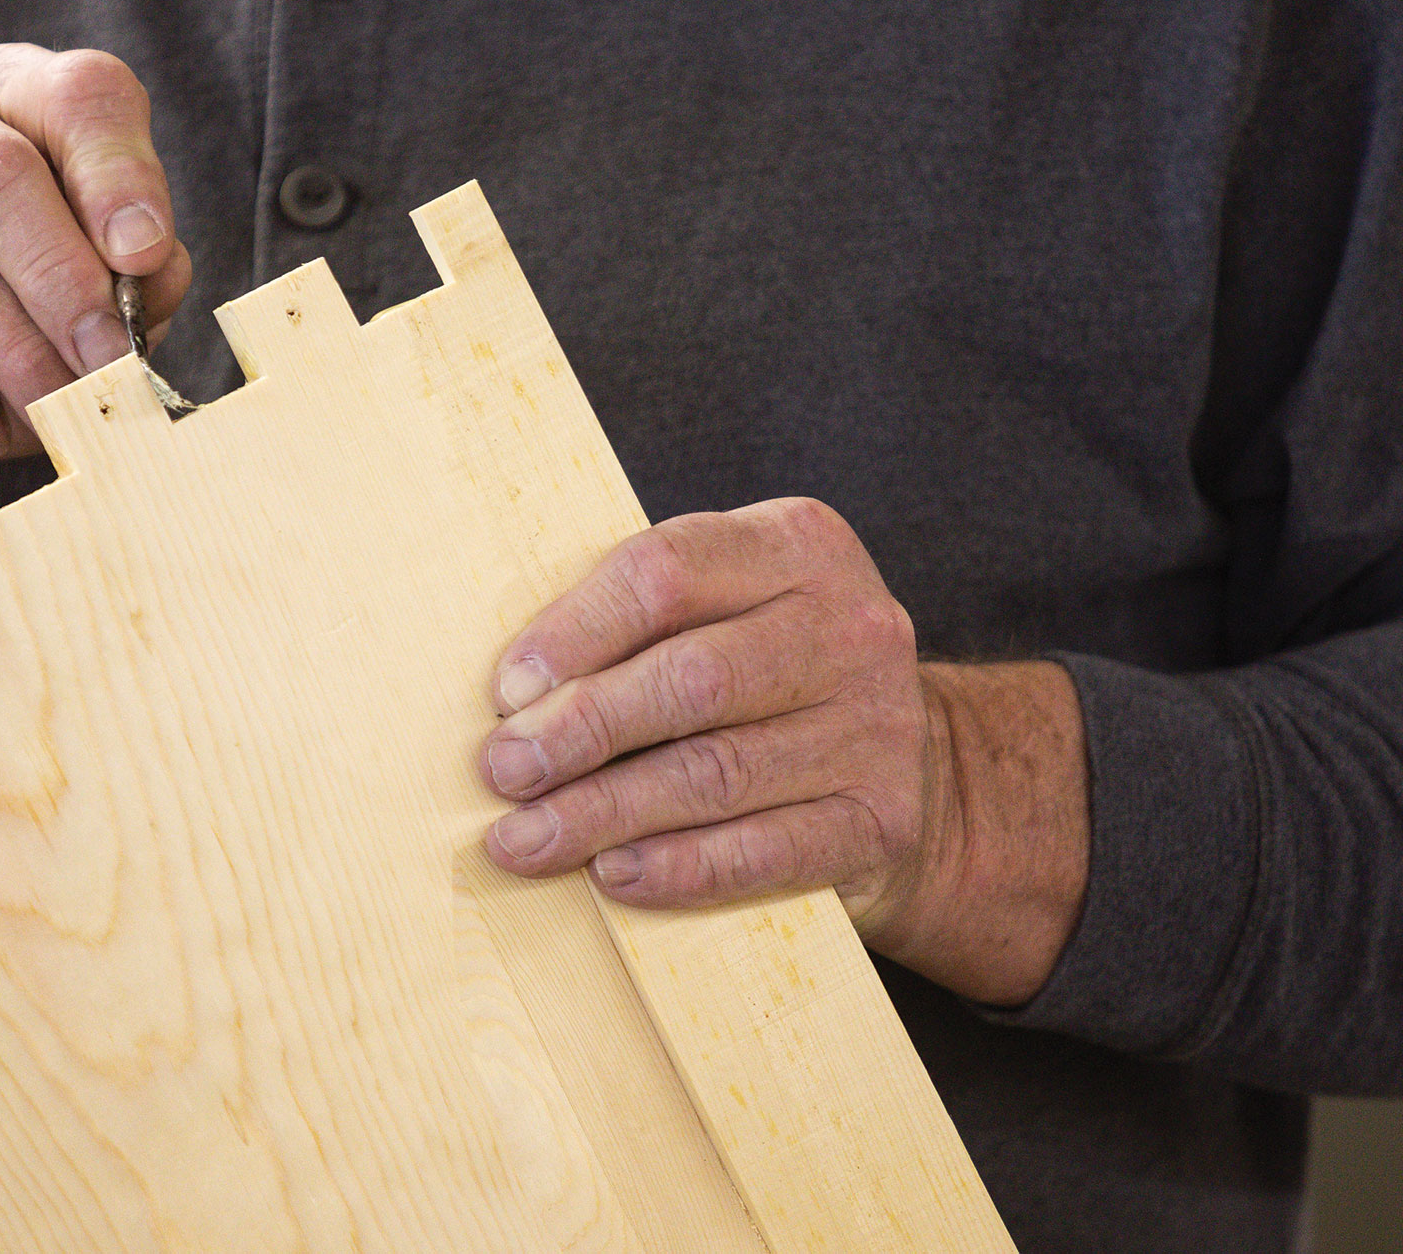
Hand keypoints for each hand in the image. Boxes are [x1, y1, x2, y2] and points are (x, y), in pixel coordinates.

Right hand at [0, 45, 190, 580]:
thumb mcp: (73, 293)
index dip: (121, 174)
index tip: (147, 256)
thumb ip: (125, 277)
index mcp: (8, 97)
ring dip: (20, 353)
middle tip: (109, 360)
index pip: (78, 95)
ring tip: (59, 411)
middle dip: (66, 280)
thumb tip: (157, 278)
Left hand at [478, 498, 1088, 1005]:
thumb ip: (638, 624)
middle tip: (502, 771)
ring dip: (605, 812)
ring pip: (716, 772)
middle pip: (691, 678)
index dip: (575, 632)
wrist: (916, 763)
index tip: (506, 691)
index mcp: (797, 545)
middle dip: (582, 729)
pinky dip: (680, 866)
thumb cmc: (765, 674)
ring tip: (525, 839)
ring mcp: (876, 725)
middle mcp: (850, 626)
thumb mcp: (723, 608)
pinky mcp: (883, 819)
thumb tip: (513, 697)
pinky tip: (613, 874)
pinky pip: (764, 850)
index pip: (666, 571)